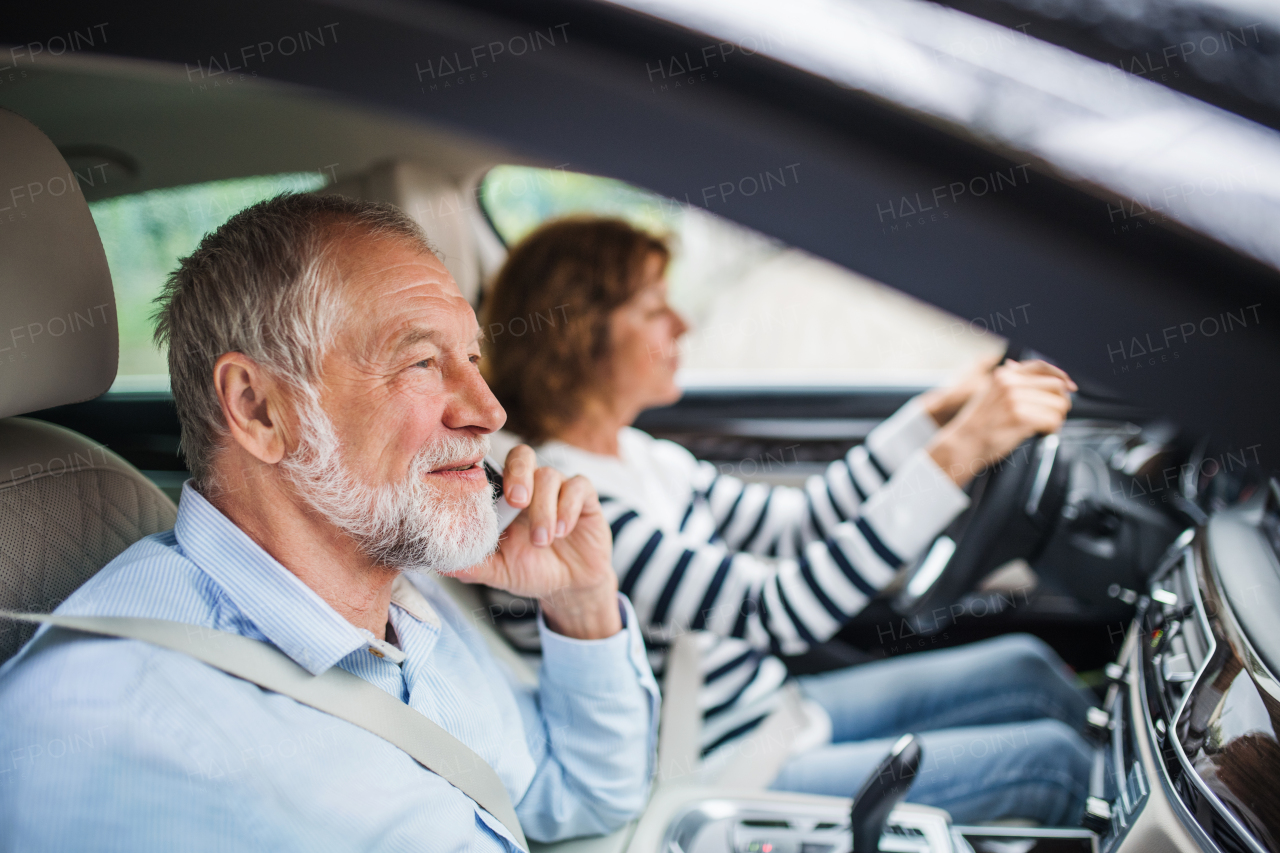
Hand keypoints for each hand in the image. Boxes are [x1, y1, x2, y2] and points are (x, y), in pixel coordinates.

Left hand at [456, 445, 619, 638]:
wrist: (569, 587)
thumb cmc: (529, 571)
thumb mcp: (498, 571)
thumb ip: (473, 565)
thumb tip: (440, 564)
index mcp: (504, 497)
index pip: (493, 467)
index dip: (487, 471)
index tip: (481, 493)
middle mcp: (531, 486)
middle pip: (522, 455)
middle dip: (518, 474)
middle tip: (516, 502)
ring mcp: (558, 489)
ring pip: (550, 476)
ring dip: (544, 509)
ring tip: (542, 541)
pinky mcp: (585, 498)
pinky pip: (578, 486)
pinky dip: (568, 508)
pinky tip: (562, 531)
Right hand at [927, 359, 1076, 486]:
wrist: (963, 443)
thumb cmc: (978, 423)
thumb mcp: (990, 393)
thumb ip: (1008, 381)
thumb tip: (1019, 366)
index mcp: (1004, 375)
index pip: (1042, 367)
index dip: (1060, 376)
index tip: (1070, 387)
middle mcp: (1010, 384)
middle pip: (1057, 387)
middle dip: (1059, 403)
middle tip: (1050, 416)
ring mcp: (1015, 400)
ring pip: (1059, 405)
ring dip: (1056, 419)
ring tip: (1042, 427)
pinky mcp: (1020, 418)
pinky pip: (1053, 420)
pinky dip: (1051, 429)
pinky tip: (1040, 433)